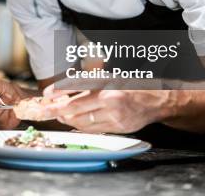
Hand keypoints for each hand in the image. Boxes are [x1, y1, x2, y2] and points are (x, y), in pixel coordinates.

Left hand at [42, 86, 172, 133]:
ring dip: (67, 119)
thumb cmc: (133, 85)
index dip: (58, 90)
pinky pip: (93, 129)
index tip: (46, 95)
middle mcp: (109, 97)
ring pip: (82, 120)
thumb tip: (66, 92)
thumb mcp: (111, 77)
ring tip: (60, 115)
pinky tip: (74, 123)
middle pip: (75, 106)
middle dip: (57, 109)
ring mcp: (114, 114)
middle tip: (45, 110)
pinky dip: (80, 126)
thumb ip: (90, 83)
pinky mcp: (118, 126)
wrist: (158, 100)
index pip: (76, 84)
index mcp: (107, 80)